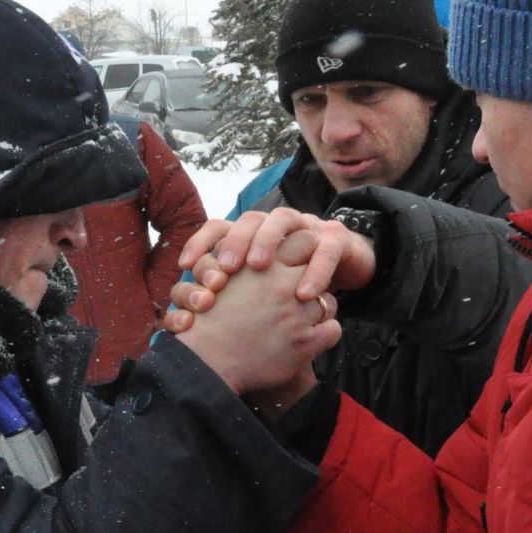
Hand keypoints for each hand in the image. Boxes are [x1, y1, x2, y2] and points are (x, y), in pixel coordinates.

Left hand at [178, 208, 377, 301]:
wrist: (346, 267)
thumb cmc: (291, 285)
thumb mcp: (260, 290)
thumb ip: (232, 294)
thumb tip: (189, 313)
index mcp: (254, 234)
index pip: (220, 226)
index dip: (200, 242)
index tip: (185, 266)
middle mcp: (277, 225)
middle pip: (251, 219)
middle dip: (235, 241)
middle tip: (225, 269)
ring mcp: (307, 227)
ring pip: (284, 219)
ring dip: (269, 240)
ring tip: (260, 268)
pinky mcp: (337, 240)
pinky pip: (326, 249)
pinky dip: (316, 270)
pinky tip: (306, 294)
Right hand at [178, 258, 340, 394]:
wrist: (206, 362)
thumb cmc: (208, 321)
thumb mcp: (222, 279)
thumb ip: (246, 262)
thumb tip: (262, 251)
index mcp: (263, 266)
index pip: (303, 240)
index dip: (305, 250)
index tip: (300, 264)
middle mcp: (282, 285)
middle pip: (321, 267)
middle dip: (318, 273)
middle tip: (308, 288)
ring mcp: (295, 314)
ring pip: (330, 302)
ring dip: (319, 309)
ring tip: (301, 320)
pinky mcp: (305, 343)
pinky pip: (333, 330)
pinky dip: (325, 334)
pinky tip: (308, 339)